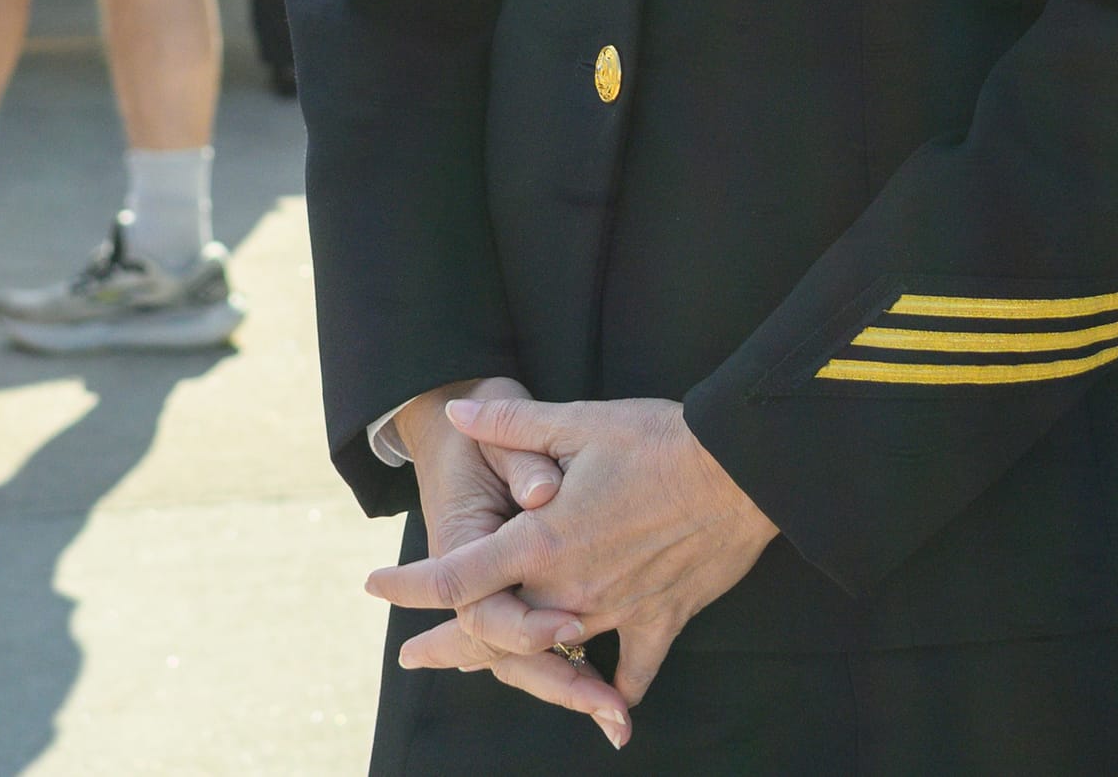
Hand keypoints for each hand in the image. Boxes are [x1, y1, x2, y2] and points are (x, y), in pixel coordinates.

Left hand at [393, 378, 632, 748]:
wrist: (741, 468)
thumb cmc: (659, 439)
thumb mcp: (580, 421)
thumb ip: (513, 423)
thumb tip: (460, 412)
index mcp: (544, 541)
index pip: (461, 575)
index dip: (412, 585)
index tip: (375, 587)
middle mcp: (572, 587)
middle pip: (499, 630)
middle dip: (452, 645)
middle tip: (414, 658)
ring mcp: (617, 609)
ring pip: (557, 651)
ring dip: (521, 667)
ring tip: (493, 676)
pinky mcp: (662, 618)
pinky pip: (634, 668)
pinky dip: (618, 686)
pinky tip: (611, 705)